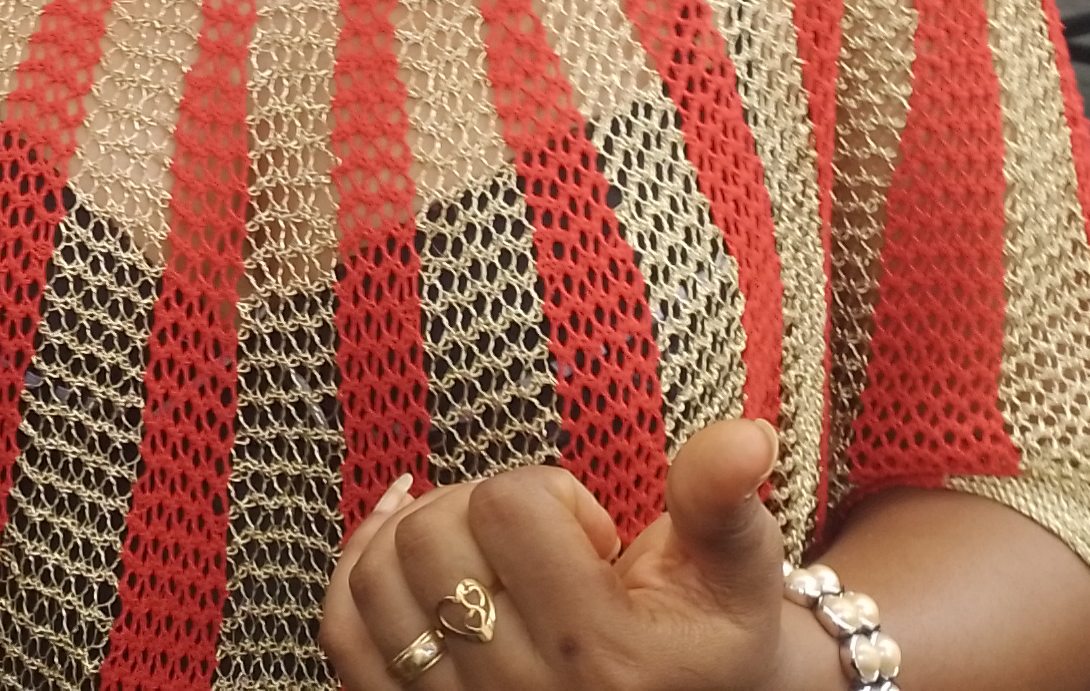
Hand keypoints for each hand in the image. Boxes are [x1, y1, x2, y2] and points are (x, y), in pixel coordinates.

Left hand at [322, 420, 796, 690]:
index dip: (547, 492)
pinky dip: (358, 570)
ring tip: (483, 549)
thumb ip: (723, 500)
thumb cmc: (708, 638)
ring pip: (377, 575)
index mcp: (603, 654)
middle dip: (481, 509)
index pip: (510, 506)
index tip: (589, 534)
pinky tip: (399, 541)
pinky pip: (343, 631)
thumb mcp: (737, 572)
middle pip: (432, 536)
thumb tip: (746, 434)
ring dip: (418, 536)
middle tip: (537, 543)